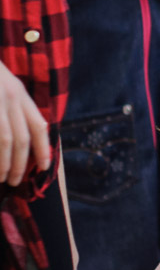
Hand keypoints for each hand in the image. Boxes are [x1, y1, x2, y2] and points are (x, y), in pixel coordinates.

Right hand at [0, 62, 49, 185]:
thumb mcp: (6, 88)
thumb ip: (16, 108)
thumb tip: (23, 141)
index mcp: (20, 94)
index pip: (39, 125)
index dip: (44, 148)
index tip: (44, 167)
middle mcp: (10, 98)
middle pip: (22, 138)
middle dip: (21, 164)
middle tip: (16, 181)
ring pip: (5, 140)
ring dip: (4, 163)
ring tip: (2, 178)